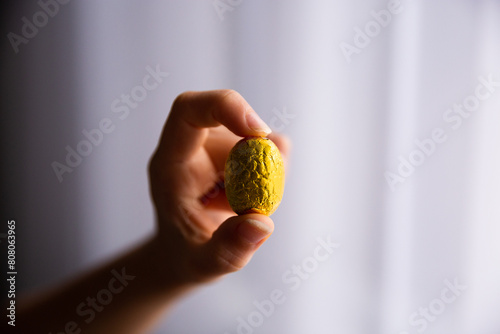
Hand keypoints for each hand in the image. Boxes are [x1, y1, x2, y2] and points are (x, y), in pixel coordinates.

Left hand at [148, 90, 289, 284]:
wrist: (182, 253)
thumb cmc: (186, 257)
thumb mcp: (203, 265)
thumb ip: (229, 250)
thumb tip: (261, 223)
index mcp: (170, 164)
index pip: (189, 111)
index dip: (225, 107)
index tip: (260, 133)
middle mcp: (189, 148)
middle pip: (227, 117)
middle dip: (259, 145)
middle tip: (271, 187)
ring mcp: (211, 149)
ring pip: (251, 137)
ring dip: (268, 169)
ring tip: (250, 210)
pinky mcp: (231, 154)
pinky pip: (263, 148)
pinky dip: (273, 172)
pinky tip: (255, 201)